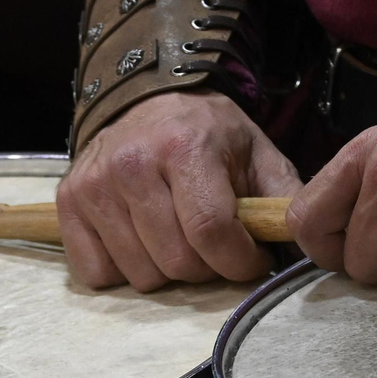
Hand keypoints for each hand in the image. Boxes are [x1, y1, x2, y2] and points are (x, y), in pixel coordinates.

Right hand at [57, 91, 302, 290]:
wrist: (144, 101)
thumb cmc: (206, 134)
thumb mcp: (254, 152)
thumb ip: (281, 197)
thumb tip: (307, 244)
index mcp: (185, 148)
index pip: (212, 232)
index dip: (239, 262)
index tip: (251, 260)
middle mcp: (133, 165)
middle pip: (178, 262)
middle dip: (207, 268)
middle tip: (212, 248)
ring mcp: (95, 186)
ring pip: (141, 276)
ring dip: (166, 271)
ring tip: (176, 239)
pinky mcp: (69, 204)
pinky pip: (99, 274)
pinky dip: (123, 270)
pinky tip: (139, 241)